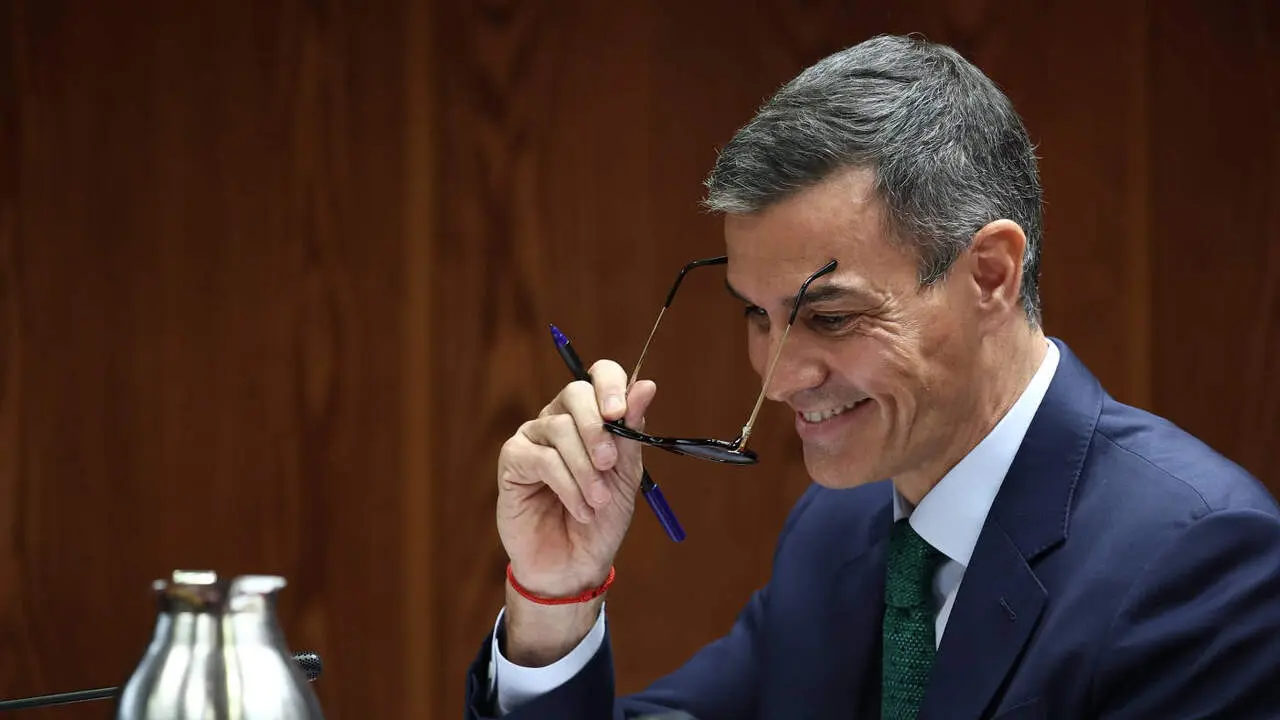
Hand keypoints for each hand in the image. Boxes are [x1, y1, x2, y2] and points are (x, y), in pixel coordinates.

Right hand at [495, 359, 656, 664]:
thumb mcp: (625, 476)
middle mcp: (559, 419)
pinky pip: (542, 459)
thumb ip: (631, 433)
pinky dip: (567, 486)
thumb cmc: (601, 519)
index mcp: (591, 417)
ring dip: (586, 469)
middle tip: (609, 463)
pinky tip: (580, 509)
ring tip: (597, 501)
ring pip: (560, 430)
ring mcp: (533, 438)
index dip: (610, 385)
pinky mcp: (513, 461)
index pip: (598, 376)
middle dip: (597, 427)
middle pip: (575, 394)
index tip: (620, 413)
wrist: (575, 565)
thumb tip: (647, 386)